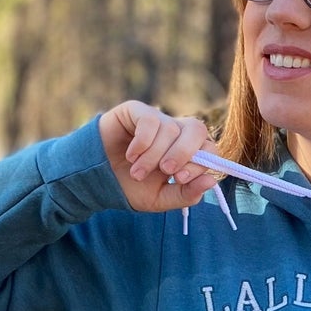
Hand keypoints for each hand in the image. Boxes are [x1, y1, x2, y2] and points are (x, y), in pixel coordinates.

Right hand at [98, 101, 221, 213]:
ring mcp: (157, 120)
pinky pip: (150, 120)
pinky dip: (143, 142)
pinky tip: (131, 156)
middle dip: (183, 153)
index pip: (209, 148)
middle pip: (197, 129)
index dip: (200, 162)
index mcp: (187, 152)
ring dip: (153, 157)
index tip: (179, 179)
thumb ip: (187, 195)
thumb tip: (211, 181)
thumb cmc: (132, 188)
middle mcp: (176, 132)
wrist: (98, 180)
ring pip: (169, 130)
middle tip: (166, 171)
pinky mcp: (136, 111)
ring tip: (136, 173)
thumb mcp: (161, 199)